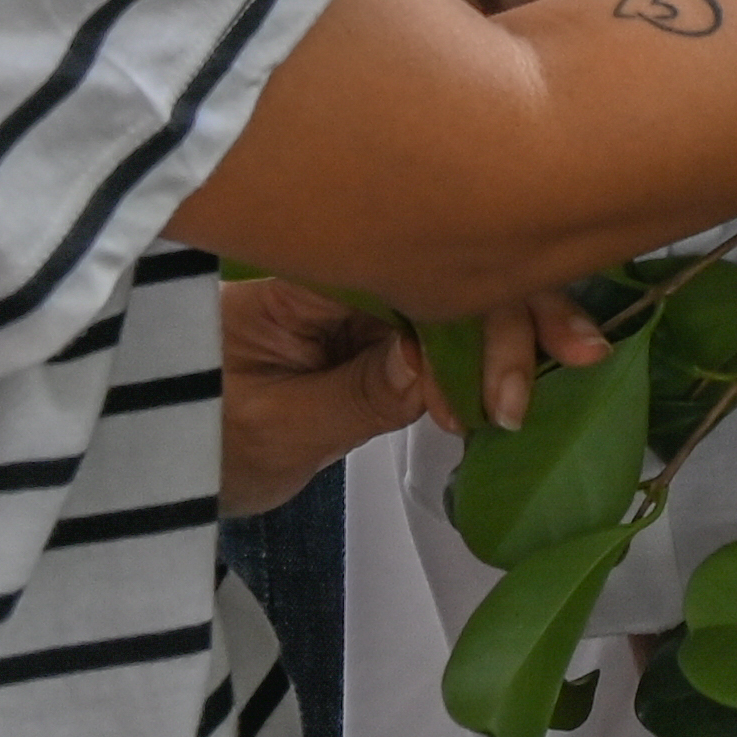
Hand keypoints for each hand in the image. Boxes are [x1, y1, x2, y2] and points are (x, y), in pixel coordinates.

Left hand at [213, 273, 614, 512]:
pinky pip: (448, 328)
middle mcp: (342, 277)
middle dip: (511, 316)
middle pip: (447, 270)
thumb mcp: (273, 429)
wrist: (156, 467)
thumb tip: (432, 369)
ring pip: (459, 294)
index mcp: (306, 282)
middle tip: (565, 370)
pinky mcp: (378, 335)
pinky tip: (542, 361)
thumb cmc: (200, 442)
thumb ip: (353, 395)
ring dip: (519, 325)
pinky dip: (496, 347)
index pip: (408, 272)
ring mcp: (363, 305)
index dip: (464, 319)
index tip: (489, 396)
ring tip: (579, 359)